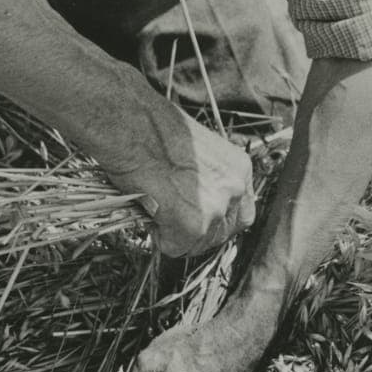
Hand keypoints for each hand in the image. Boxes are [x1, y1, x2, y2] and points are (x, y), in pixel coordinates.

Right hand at [126, 117, 256, 257]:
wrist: (131, 124)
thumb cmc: (152, 129)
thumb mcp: (195, 152)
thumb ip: (208, 180)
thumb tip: (198, 203)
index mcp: (240, 168)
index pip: (239, 213)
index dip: (214, 220)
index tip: (193, 215)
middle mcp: (236, 189)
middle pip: (221, 235)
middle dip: (195, 232)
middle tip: (169, 214)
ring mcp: (217, 208)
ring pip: (198, 244)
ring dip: (175, 234)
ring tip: (157, 204)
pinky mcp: (194, 225)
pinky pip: (175, 248)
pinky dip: (157, 236)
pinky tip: (150, 209)